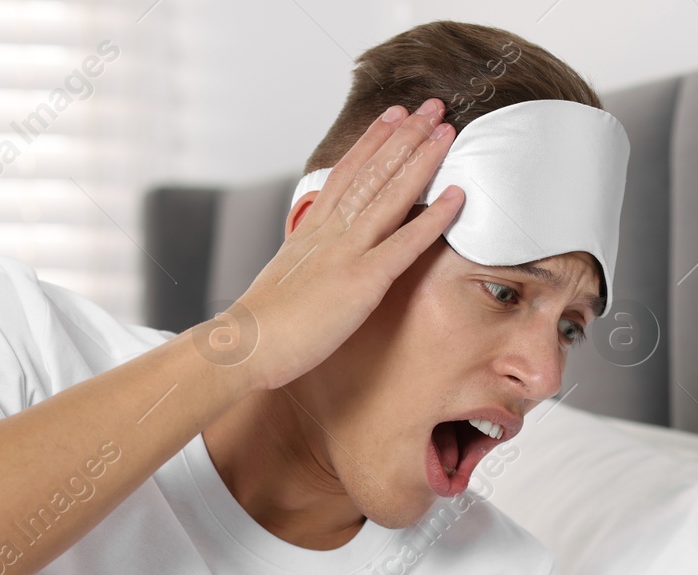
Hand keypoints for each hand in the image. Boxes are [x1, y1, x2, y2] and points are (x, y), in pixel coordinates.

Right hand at [192, 98, 465, 391]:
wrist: (241, 346)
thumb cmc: (260, 326)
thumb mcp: (284, 278)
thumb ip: (306, 259)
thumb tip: (313, 254)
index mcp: (310, 231)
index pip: (345, 174)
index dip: (371, 142)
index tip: (392, 117)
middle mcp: (329, 232)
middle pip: (372, 172)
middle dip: (404, 136)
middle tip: (431, 106)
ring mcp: (347, 253)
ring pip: (390, 194)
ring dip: (421, 159)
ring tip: (445, 130)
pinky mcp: (363, 282)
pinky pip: (405, 244)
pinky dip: (433, 218)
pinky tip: (456, 196)